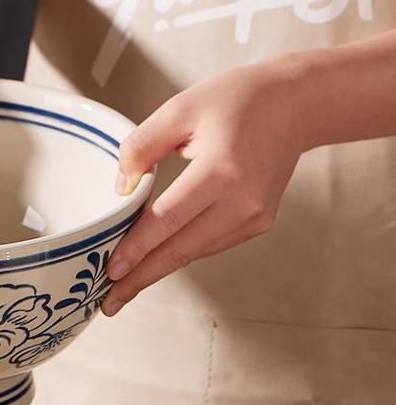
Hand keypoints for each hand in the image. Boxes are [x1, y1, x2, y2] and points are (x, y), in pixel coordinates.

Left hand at [102, 59, 309, 315]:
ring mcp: (254, 217)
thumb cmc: (239, 100)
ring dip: (156, 271)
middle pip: (180, 250)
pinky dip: (180, 254)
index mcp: (221, 170)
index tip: (110, 272)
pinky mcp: (257, 224)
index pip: (167, 220)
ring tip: (123, 289)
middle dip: (141, 279)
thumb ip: (141, 146)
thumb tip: (120, 188)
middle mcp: (242, 201)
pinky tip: (153, 263)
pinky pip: (208, 245)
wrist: (297, 104)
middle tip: (108, 304)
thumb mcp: (180, 109)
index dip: (136, 249)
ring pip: (193, 253)